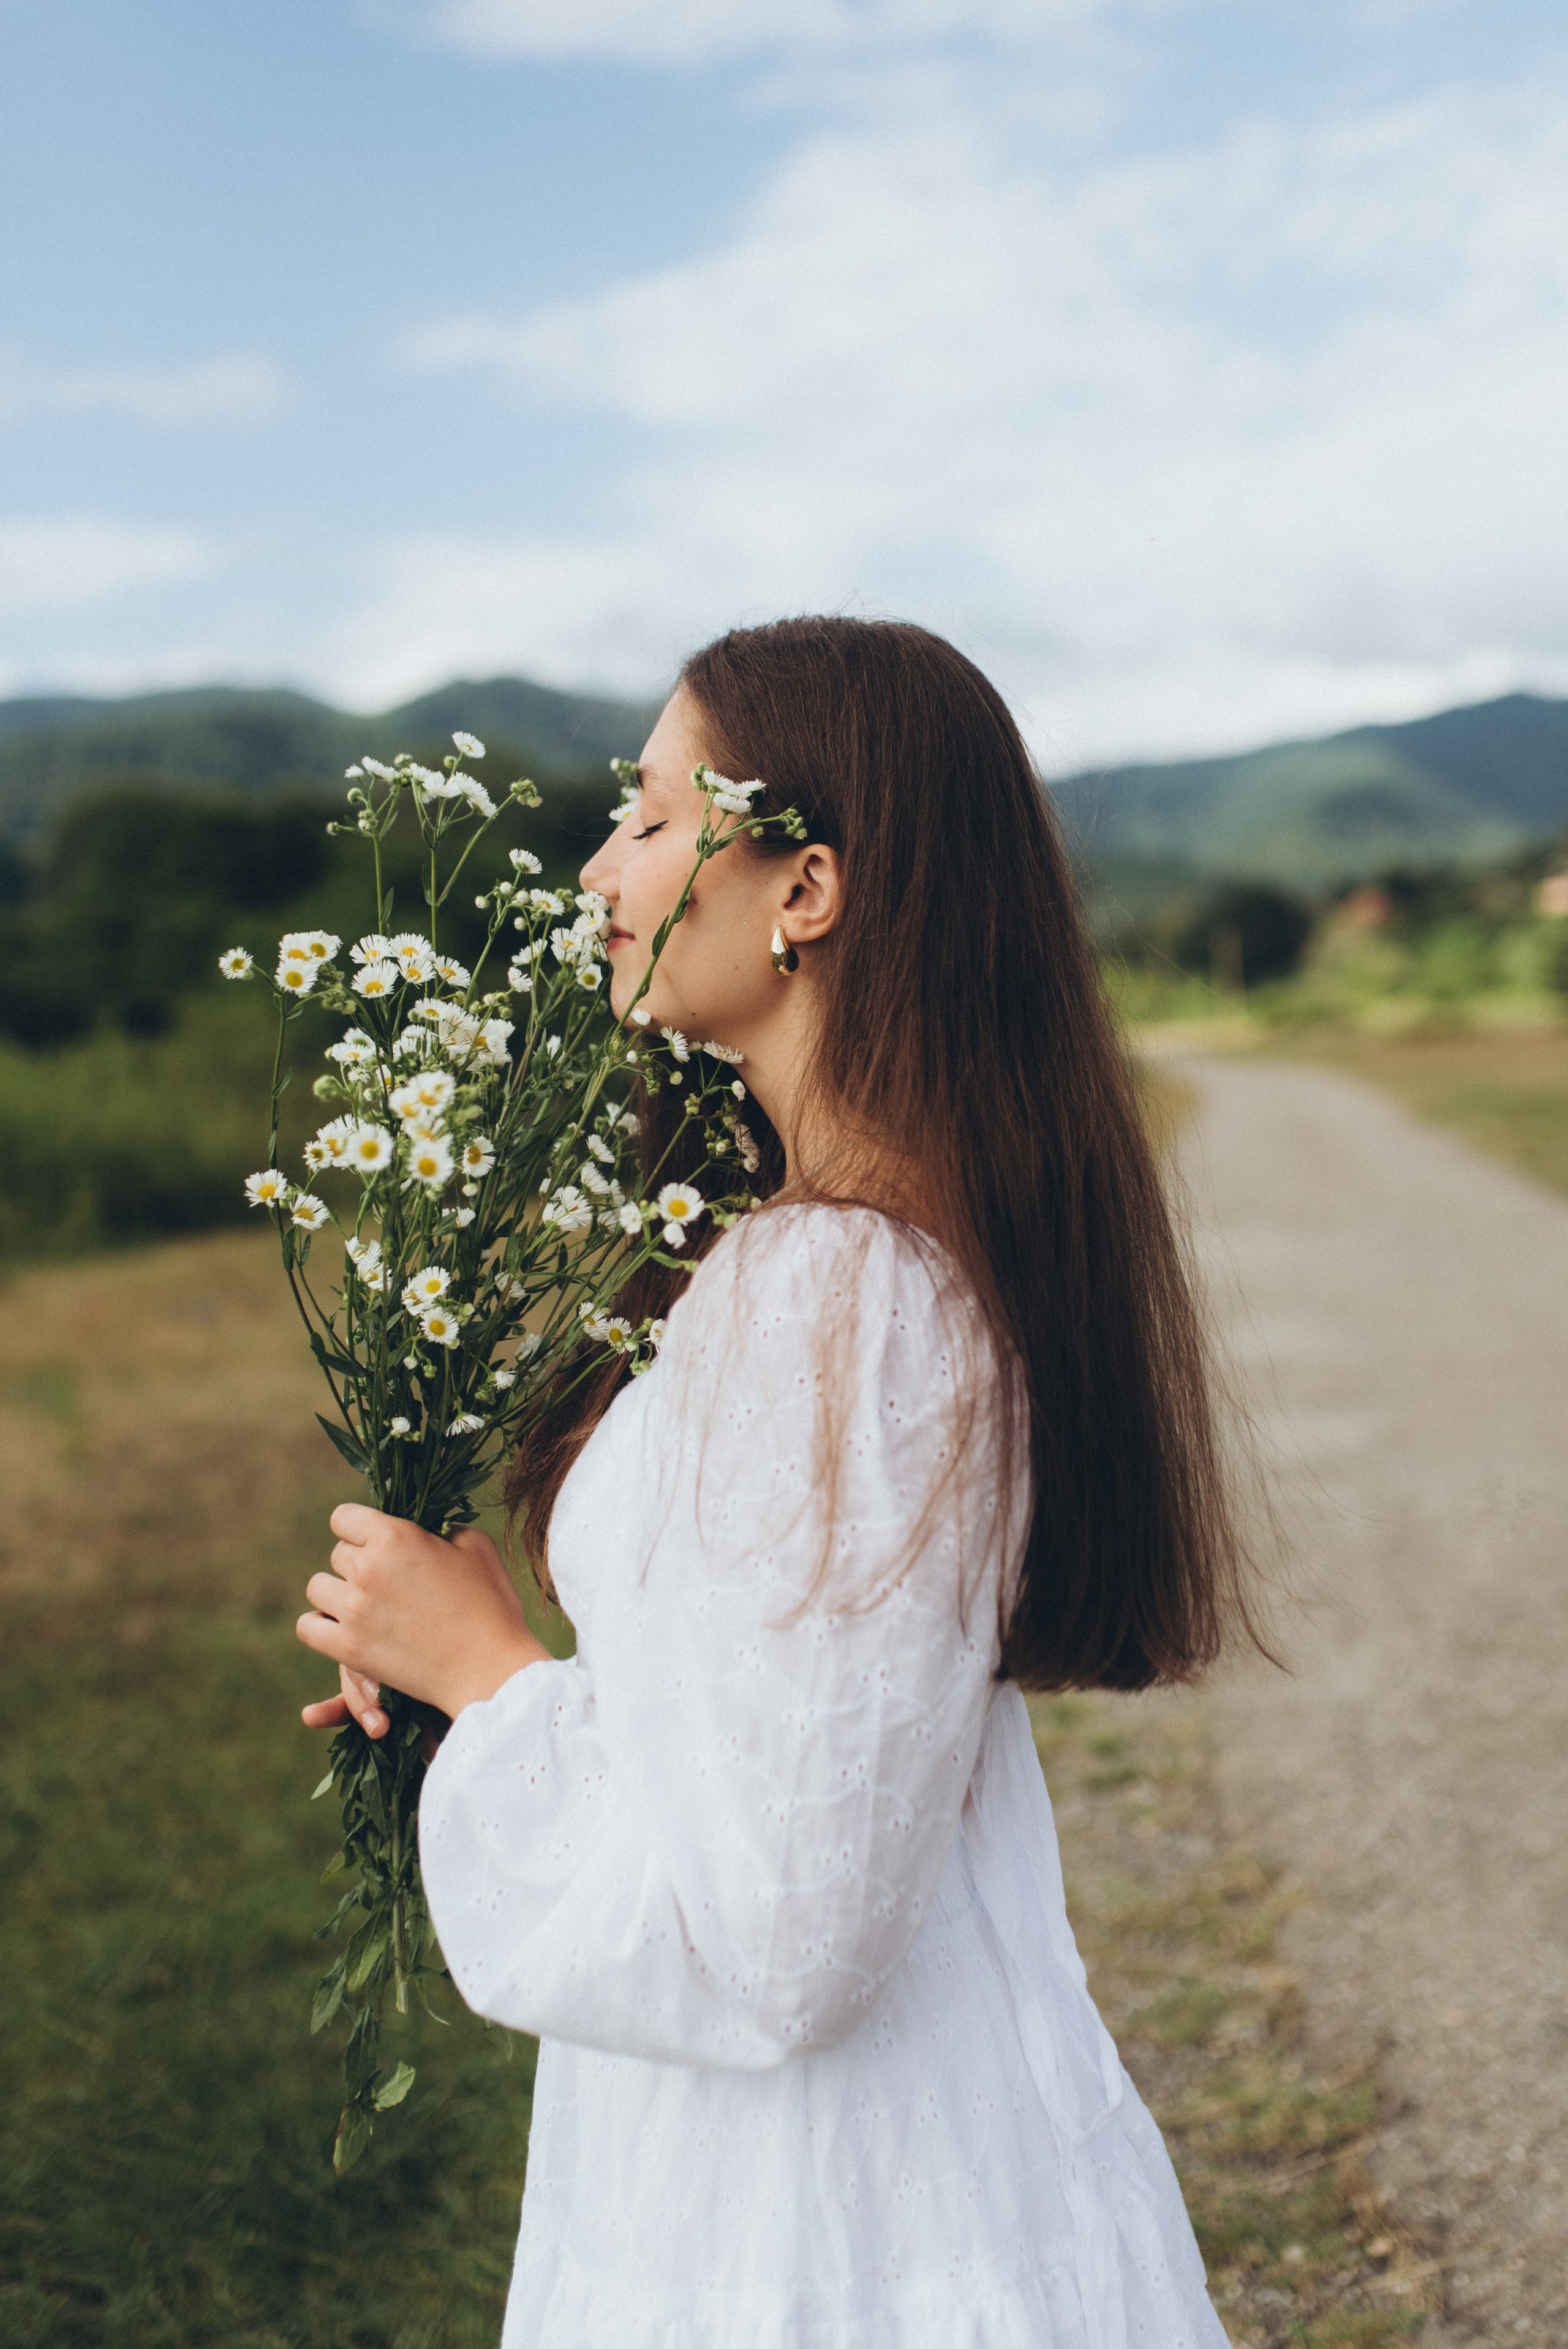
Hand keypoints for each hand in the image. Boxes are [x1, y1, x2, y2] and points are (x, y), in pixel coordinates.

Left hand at [297, 1505, 548, 1729]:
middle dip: (358, 1564)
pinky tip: (344, 1629)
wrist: (489, 1667)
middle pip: (337, 1554)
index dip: (360, 1529)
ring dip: (338, 1594)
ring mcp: (354, 1609)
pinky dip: (320, 1627)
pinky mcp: (348, 1647)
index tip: (377, 1544)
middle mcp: (367, 1568)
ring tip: (365, 1607)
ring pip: (318, 1588)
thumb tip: (425, 1530)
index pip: (344, 1517)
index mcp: (395, 1535)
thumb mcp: (476, 1545)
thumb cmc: (490, 1604)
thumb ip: (442, 1527)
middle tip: (387, 1583)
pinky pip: (308, 1627)